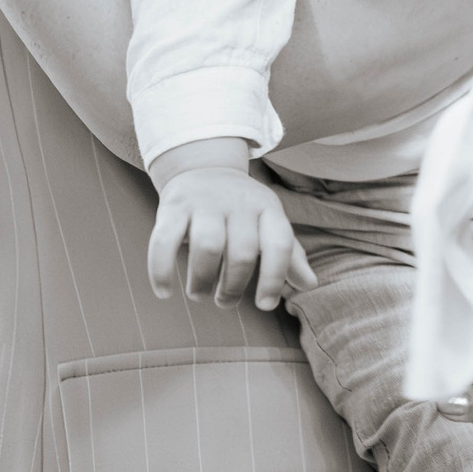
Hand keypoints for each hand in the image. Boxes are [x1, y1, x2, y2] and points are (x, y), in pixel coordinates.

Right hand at [146, 140, 315, 310]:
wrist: (203, 166)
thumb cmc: (243, 208)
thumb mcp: (270, 222)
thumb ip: (289, 254)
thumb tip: (310, 284)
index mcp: (268, 209)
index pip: (280, 244)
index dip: (275, 278)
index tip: (264, 305)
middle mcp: (239, 204)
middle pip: (242, 253)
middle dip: (233, 287)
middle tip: (224, 301)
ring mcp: (205, 203)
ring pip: (208, 247)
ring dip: (201, 280)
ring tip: (199, 293)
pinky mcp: (174, 207)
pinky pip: (164, 242)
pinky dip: (161, 271)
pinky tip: (164, 292)